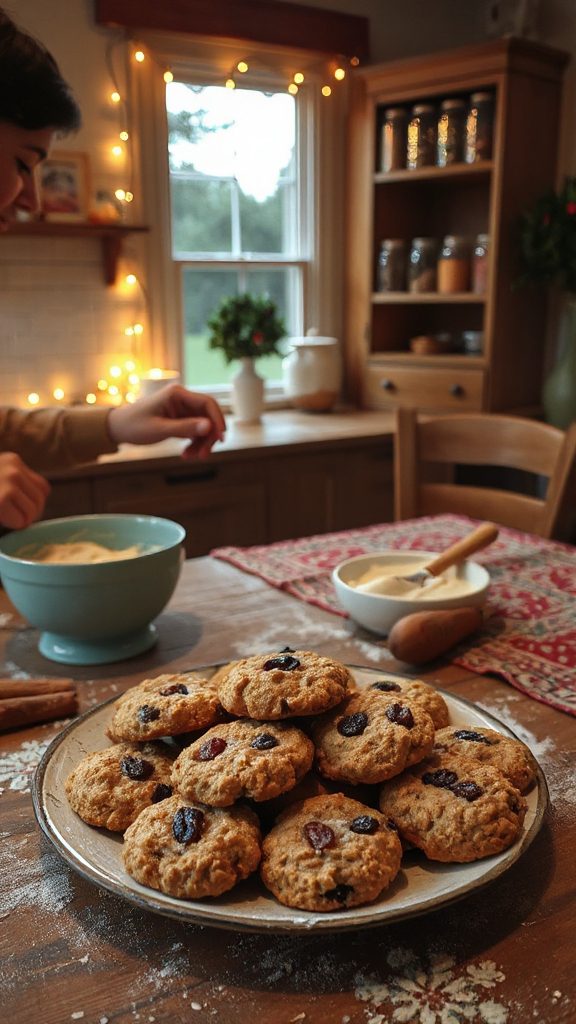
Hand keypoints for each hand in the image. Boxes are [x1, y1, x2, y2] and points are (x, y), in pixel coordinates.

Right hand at [0, 452, 50, 528]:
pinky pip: (21, 521)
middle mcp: (12, 468)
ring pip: (33, 510)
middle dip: (31, 513)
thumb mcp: (0, 476)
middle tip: (16, 517)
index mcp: (12, 460)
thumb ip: (18, 483)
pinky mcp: (1, 499)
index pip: (42, 486)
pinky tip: (2, 519)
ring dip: (22, 520)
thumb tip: (39, 504)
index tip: (18, 507)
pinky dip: (14, 525)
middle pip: (40, 498)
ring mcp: (8, 482)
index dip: (33, 501)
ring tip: (8, 517)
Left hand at [107, 384, 225, 459]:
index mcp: (177, 394)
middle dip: (209, 436)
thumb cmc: (134, 425)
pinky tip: (187, 455)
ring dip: (201, 442)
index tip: (220, 439)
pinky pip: (195, 431)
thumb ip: (185, 428)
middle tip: (204, 456)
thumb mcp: (160, 429)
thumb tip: (209, 427)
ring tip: (192, 458)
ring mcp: (182, 409)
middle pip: (208, 416)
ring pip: (203, 426)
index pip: (207, 403)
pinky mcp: (179, 419)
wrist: (117, 428)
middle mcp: (182, 399)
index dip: (217, 420)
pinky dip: (194, 443)